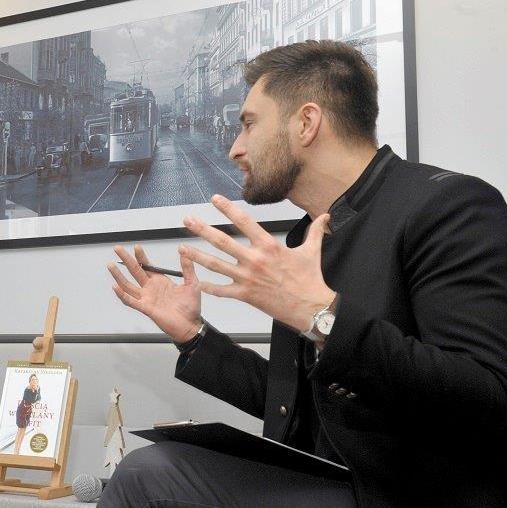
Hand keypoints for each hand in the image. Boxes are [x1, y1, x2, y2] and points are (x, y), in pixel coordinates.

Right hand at [108, 244, 201, 342]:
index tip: (136, 247)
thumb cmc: (191, 307)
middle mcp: (151, 288)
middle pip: (134, 271)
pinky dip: (122, 295)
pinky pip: (130, 301)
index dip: (141, 256)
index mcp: (160, 281)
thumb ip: (187, 267)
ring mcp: (146, 298)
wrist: (190, 325)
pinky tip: (115, 287)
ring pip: (128, 285)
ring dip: (118, 275)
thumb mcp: (192, 283)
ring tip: (110, 265)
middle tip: (117, 249)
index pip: (147, 266)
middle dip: (126, 259)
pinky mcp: (145, 308)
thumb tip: (184, 251)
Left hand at [180, 195, 335, 332]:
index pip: (244, 222)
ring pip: (216, 265)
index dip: (228, 208)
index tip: (214, 199)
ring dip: (197, 256)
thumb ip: (315, 231)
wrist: (310, 307)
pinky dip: (208, 287)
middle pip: (222, 241)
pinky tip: (195, 282)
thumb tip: (325, 217)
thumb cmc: (310, 279)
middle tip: (187, 220)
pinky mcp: (245, 295)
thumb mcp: (312, 251)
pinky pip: (222, 291)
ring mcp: (247, 278)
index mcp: (269, 246)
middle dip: (202, 229)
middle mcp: (254, 260)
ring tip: (181, 248)